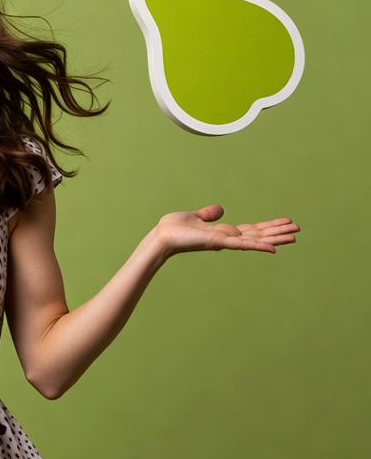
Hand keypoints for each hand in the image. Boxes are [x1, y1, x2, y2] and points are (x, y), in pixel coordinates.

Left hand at [154, 205, 298, 256]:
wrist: (162, 236)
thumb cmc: (174, 229)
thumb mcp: (195, 217)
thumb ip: (209, 214)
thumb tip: (220, 209)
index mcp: (224, 232)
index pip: (251, 230)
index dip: (268, 227)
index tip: (285, 223)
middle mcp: (228, 238)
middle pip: (258, 235)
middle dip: (278, 233)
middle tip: (298, 230)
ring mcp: (225, 241)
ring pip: (255, 240)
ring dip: (275, 239)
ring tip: (294, 236)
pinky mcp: (218, 242)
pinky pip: (242, 245)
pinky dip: (258, 247)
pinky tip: (273, 249)